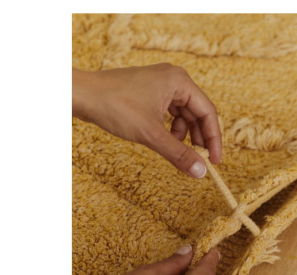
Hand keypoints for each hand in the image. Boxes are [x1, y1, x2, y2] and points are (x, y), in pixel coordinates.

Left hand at [72, 64, 221, 177]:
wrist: (81, 95)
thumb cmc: (115, 106)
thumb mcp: (151, 134)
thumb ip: (179, 154)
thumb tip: (201, 172)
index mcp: (180, 81)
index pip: (208, 113)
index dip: (213, 139)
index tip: (215, 161)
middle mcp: (174, 79)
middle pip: (198, 114)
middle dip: (198, 139)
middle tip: (199, 161)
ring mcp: (161, 85)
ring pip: (183, 115)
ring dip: (183, 136)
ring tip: (175, 151)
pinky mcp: (150, 92)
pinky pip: (169, 114)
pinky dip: (170, 129)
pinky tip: (163, 140)